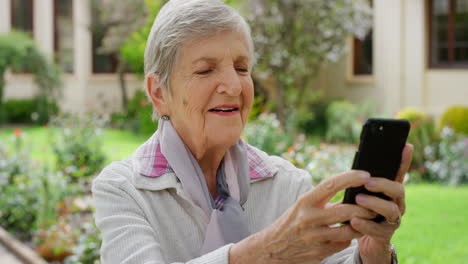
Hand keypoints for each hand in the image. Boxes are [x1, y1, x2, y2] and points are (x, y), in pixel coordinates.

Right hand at [230, 170, 376, 263]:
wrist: (272, 248)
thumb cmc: (292, 221)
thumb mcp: (302, 206)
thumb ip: (324, 200)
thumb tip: (350, 190)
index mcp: (305, 201)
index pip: (330, 184)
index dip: (350, 178)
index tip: (365, 174)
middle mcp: (309, 218)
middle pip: (346, 210)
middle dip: (365, 208)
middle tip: (374, 205)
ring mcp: (315, 236)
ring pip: (349, 230)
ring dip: (362, 225)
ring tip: (367, 220)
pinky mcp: (319, 252)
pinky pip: (343, 244)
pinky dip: (348, 239)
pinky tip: (349, 234)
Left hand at [352, 144, 413, 263]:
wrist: (367, 240)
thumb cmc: (364, 210)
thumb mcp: (363, 193)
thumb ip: (363, 179)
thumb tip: (359, 159)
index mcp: (391, 191)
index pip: (399, 172)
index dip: (404, 160)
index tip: (406, 146)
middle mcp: (396, 203)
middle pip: (398, 190)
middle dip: (383, 184)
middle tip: (367, 182)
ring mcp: (392, 220)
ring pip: (391, 210)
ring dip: (374, 203)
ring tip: (358, 199)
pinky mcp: (385, 235)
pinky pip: (377, 230)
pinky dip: (365, 225)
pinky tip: (354, 221)